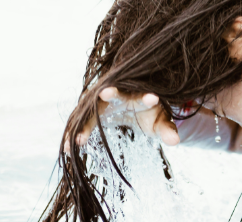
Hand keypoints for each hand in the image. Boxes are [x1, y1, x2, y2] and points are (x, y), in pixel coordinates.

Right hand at [65, 87, 179, 152]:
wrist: (133, 105)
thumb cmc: (150, 114)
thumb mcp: (160, 123)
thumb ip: (167, 130)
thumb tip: (175, 141)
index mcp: (138, 96)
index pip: (142, 95)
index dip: (147, 98)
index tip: (152, 99)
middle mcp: (118, 95)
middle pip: (111, 94)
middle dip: (109, 95)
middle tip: (105, 95)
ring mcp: (101, 102)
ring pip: (90, 111)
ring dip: (81, 126)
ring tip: (74, 143)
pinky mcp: (90, 111)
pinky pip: (81, 122)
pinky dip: (73, 134)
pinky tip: (66, 149)